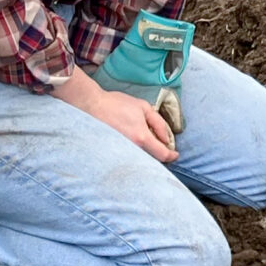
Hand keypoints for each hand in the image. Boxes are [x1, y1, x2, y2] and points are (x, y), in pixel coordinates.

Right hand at [53, 73, 178, 163]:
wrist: (91, 105)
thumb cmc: (116, 104)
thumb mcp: (143, 107)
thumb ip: (158, 123)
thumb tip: (166, 138)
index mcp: (141, 137)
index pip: (162, 155)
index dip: (171, 156)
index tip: (174, 154)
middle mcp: (131, 149)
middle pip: (151, 161)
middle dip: (158, 156)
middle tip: (161, 147)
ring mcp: (120, 153)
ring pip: (140, 160)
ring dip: (146, 156)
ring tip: (146, 145)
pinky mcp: (111, 154)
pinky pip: (127, 158)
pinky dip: (134, 155)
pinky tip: (132, 145)